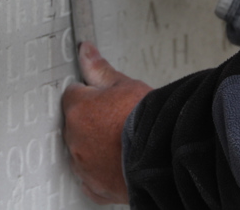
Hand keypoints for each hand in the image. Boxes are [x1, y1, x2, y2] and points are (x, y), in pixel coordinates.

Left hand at [62, 42, 151, 204]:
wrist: (165, 157)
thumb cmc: (149, 121)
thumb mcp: (127, 85)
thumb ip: (100, 69)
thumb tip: (86, 51)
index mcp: (78, 110)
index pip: (73, 94)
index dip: (91, 93)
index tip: (104, 97)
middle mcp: (75, 139)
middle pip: (76, 123)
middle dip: (92, 119)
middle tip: (117, 117)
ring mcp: (83, 165)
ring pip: (82, 149)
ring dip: (95, 144)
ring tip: (121, 140)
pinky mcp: (94, 187)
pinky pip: (90, 175)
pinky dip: (101, 169)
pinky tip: (118, 161)